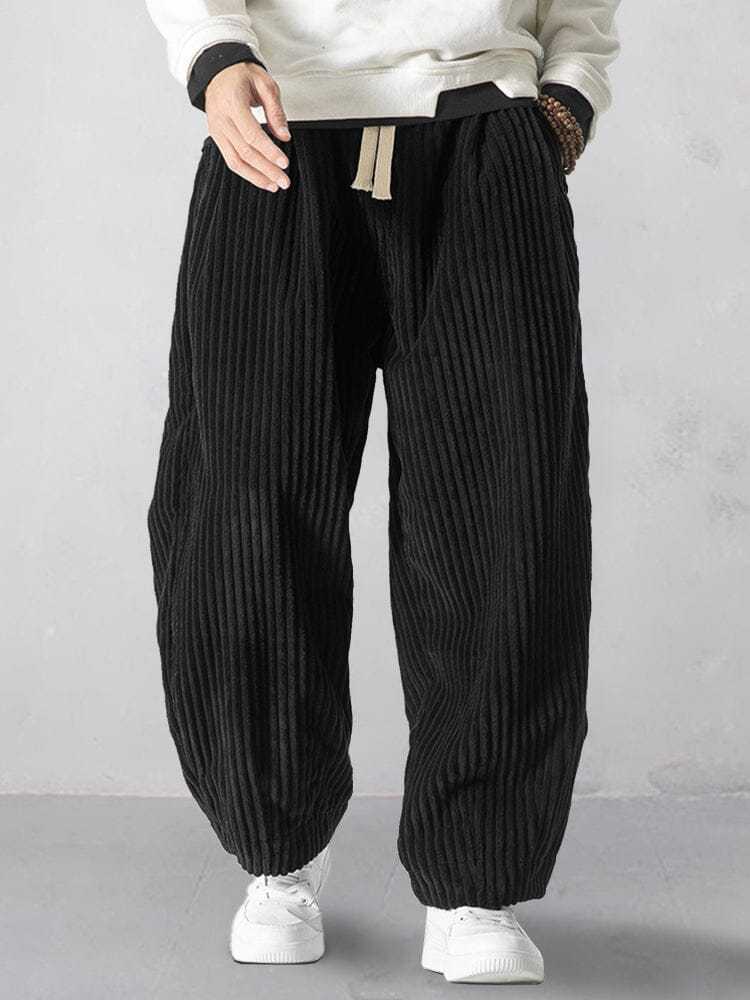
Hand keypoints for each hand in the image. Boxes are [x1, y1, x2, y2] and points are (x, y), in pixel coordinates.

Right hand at [205, 62, 290, 191]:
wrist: (216, 71)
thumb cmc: (240, 74)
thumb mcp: (264, 83)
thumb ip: (275, 110)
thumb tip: (284, 136)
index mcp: (233, 102)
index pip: (252, 134)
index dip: (269, 151)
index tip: (284, 162)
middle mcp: (221, 119)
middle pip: (245, 152)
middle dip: (266, 169)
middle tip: (284, 180)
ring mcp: (217, 130)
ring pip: (236, 161)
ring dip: (256, 177)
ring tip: (274, 185)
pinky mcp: (217, 138)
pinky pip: (231, 160)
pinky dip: (246, 173)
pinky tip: (260, 179)